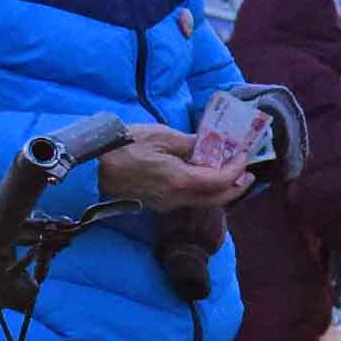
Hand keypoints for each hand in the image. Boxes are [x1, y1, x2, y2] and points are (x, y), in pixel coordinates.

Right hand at [94, 126, 243, 211]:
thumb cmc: (124, 146)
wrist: (92, 167)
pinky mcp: (158, 205)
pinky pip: (189, 200)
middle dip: (237, 187)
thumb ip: (189, 143)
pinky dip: (203, 190)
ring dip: (221, 190)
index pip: (220, 181)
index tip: (245, 156)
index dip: (237, 169)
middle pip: (217, 200)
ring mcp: (166, 205)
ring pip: (203, 202)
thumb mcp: (161, 136)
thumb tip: (208, 146)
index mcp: (179, 180)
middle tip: (248, 173)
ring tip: (230, 173)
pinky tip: (204, 176)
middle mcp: (176, 198)